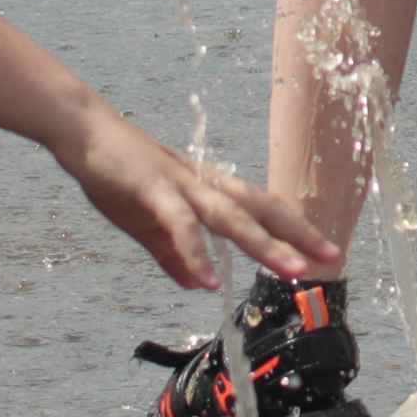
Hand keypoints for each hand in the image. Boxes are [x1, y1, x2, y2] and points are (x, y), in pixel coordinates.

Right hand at [54, 103, 337, 294]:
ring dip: (264, 244)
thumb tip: (197, 284)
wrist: (83, 132)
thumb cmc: (117, 173)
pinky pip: (180, 225)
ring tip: (291, 271)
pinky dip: (196, 253)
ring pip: (232, 217)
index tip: (324, 253)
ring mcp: (181, 185)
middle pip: (262, 209)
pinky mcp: (153, 190)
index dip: (294, 230)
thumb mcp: (147, 223)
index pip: (263, 209)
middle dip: (298, 235)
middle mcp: (204, 185)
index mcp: (207, 191)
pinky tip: (208, 282)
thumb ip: (173, 255)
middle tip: (333, 259)